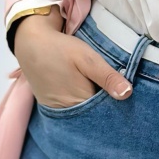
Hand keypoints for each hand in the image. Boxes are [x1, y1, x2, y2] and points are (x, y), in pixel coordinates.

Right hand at [13, 15, 132, 108]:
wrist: (30, 42)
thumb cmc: (60, 49)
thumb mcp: (88, 59)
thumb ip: (107, 77)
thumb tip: (128, 94)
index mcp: (80, 102)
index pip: (106, 113)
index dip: (118, 106)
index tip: (128, 98)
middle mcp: (68, 111)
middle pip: (94, 115)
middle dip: (107, 107)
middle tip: (118, 94)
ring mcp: (57, 110)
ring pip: (83, 113)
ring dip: (94, 106)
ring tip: (104, 93)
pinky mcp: (51, 105)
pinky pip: (71, 109)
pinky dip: (81, 104)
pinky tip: (87, 93)